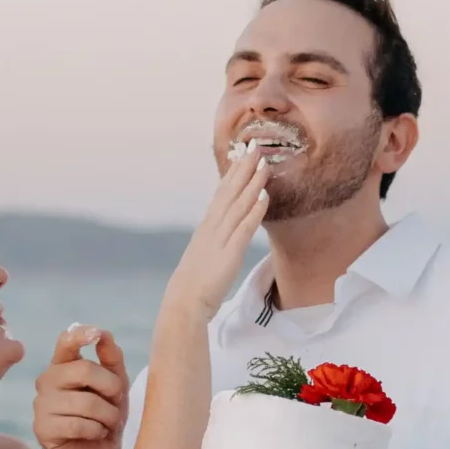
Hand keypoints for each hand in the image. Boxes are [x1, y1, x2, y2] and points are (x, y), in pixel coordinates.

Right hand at [33, 324, 128, 448]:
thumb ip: (111, 360)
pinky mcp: (42, 429)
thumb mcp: (116, 386)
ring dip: (107, 415)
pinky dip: (96, 431)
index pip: (65, 343)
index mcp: (63, 365)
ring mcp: (41, 405)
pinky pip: (78, 424)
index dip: (80, 335)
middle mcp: (47, 380)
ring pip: (85, 402)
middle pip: (84, 370)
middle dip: (111, 387)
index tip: (97, 334)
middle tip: (116, 402)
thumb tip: (104, 335)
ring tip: (107, 423)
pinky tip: (95, 434)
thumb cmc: (106, 416)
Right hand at [161, 156, 269, 324]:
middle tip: (256, 147)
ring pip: (238, 204)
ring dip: (252, 183)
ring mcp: (220, 238)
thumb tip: (227, 229)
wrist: (185, 300)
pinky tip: (264, 196)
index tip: (243, 155)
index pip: (222, 193)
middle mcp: (212, 227)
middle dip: (244, 169)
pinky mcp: (229, 253)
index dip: (233, 173)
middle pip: (230, 191)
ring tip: (264, 164)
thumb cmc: (196, 281)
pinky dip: (254, 211)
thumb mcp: (206, 252)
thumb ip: (217, 238)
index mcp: (207, 226)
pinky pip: (244, 228)